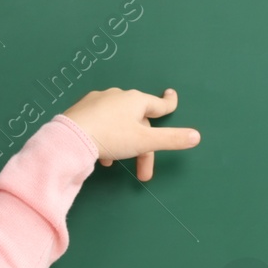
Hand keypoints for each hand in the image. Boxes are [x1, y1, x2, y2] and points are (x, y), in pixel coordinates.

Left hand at [62, 87, 200, 181]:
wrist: (71, 136)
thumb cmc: (112, 137)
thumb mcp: (144, 141)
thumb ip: (171, 140)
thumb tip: (196, 136)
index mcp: (136, 100)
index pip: (158, 103)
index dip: (168, 103)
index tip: (172, 97)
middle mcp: (118, 96)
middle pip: (138, 120)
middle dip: (142, 146)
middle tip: (142, 172)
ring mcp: (98, 101)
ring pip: (118, 123)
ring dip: (122, 144)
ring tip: (115, 164)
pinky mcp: (82, 110)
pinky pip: (101, 123)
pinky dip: (107, 139)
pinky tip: (102, 156)